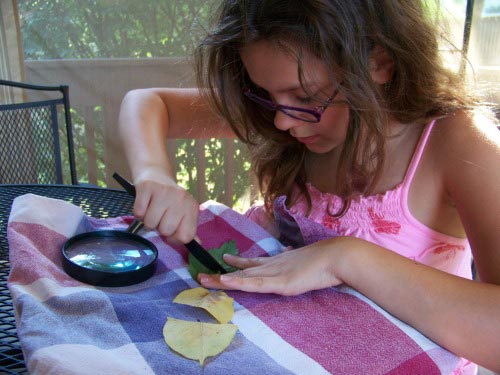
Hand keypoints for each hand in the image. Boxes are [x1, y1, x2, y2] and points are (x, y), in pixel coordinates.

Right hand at [133, 167, 198, 242]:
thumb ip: (188, 229)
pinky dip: (138, 212)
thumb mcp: (183, 212)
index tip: (171, 231)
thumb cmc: (169, 199)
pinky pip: (138, 213)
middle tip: (160, 215)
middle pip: (166, 231)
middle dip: (160, 227)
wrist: (156, 174)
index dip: (175, 239)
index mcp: (192, 207)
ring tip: (152, 209)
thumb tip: (197, 244)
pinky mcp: (147, 187)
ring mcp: (164, 192)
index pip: (186, 236)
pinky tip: (145, 204)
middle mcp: (181, 198)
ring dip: (148, 220)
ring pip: (150, 223)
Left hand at [198, 238, 347, 295]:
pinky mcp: (280, 282)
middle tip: (201, 275)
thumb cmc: (326, 260)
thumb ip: (295, 259)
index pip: (254, 263)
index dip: (238, 263)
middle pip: (242, 271)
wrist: (337, 256)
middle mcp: (273, 265)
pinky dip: (238, 283)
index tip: (225, 259)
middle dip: (221, 274)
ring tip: (203, 280)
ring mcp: (275, 273)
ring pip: (243, 278)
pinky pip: (255, 284)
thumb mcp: (306, 259)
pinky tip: (224, 280)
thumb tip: (290, 250)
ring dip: (221, 280)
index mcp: (279, 261)